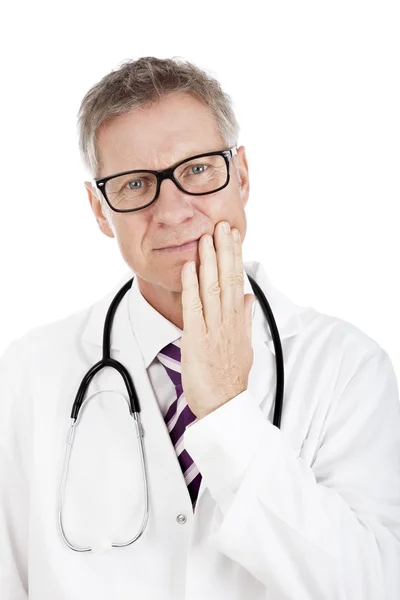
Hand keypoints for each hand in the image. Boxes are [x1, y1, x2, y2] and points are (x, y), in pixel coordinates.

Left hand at [180, 221, 254, 419]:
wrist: (225, 405)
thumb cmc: (231, 378)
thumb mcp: (245, 346)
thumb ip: (245, 320)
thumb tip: (247, 298)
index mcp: (238, 321)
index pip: (237, 282)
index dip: (235, 257)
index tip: (233, 237)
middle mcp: (228, 321)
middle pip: (228, 279)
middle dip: (225, 251)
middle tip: (222, 226)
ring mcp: (213, 329)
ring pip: (213, 288)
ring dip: (209, 261)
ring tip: (207, 238)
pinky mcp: (196, 339)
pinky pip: (194, 308)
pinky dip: (191, 287)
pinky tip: (190, 267)